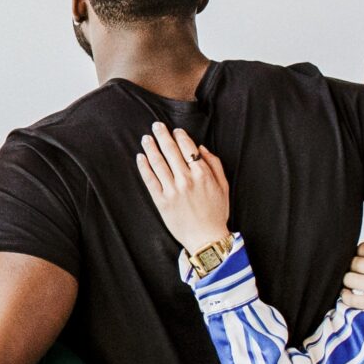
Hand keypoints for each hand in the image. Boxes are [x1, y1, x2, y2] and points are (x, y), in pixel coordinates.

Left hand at [133, 122, 229, 255]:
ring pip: (158, 163)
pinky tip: (140, 157)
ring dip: (150, 147)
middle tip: (156, 125)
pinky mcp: (161, 201)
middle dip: (162, 135)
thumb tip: (201, 148)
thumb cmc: (216, 212)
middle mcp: (186, 180)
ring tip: (146, 138)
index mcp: (202, 174)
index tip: (175, 130)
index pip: (188, 148)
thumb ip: (214, 165)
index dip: (180, 136)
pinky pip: (150, 180)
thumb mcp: (224, 187)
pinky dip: (144, 167)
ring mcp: (172, 190)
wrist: (206, 238)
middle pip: (170, 151)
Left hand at [341, 229, 363, 322]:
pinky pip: (353, 299)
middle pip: (353, 263)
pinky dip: (346, 296)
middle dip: (354, 266)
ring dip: (349, 280)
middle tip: (360, 270)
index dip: (361, 253)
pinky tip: (349, 294)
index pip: (362, 248)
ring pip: (349, 279)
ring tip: (354, 282)